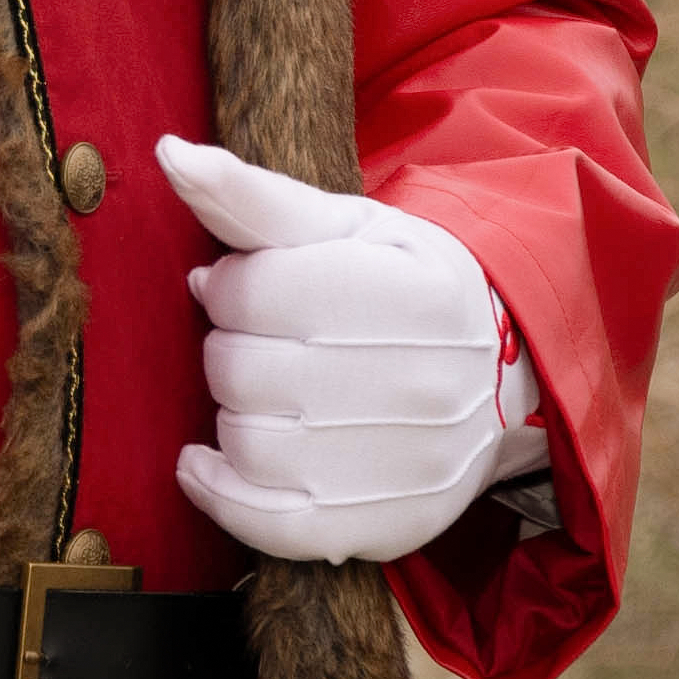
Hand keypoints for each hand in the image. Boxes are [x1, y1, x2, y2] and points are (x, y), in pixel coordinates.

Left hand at [156, 138, 541, 563]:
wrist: (507, 380)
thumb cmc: (411, 290)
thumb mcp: (350, 226)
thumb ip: (254, 196)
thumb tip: (171, 155)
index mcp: (403, 291)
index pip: (253, 291)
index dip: (233, 286)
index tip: (254, 286)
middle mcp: (411, 381)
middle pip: (240, 368)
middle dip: (232, 346)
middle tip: (266, 340)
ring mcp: (398, 461)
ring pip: (244, 441)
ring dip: (233, 412)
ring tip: (268, 393)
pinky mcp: (380, 523)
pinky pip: (265, 522)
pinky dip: (219, 492)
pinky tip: (208, 464)